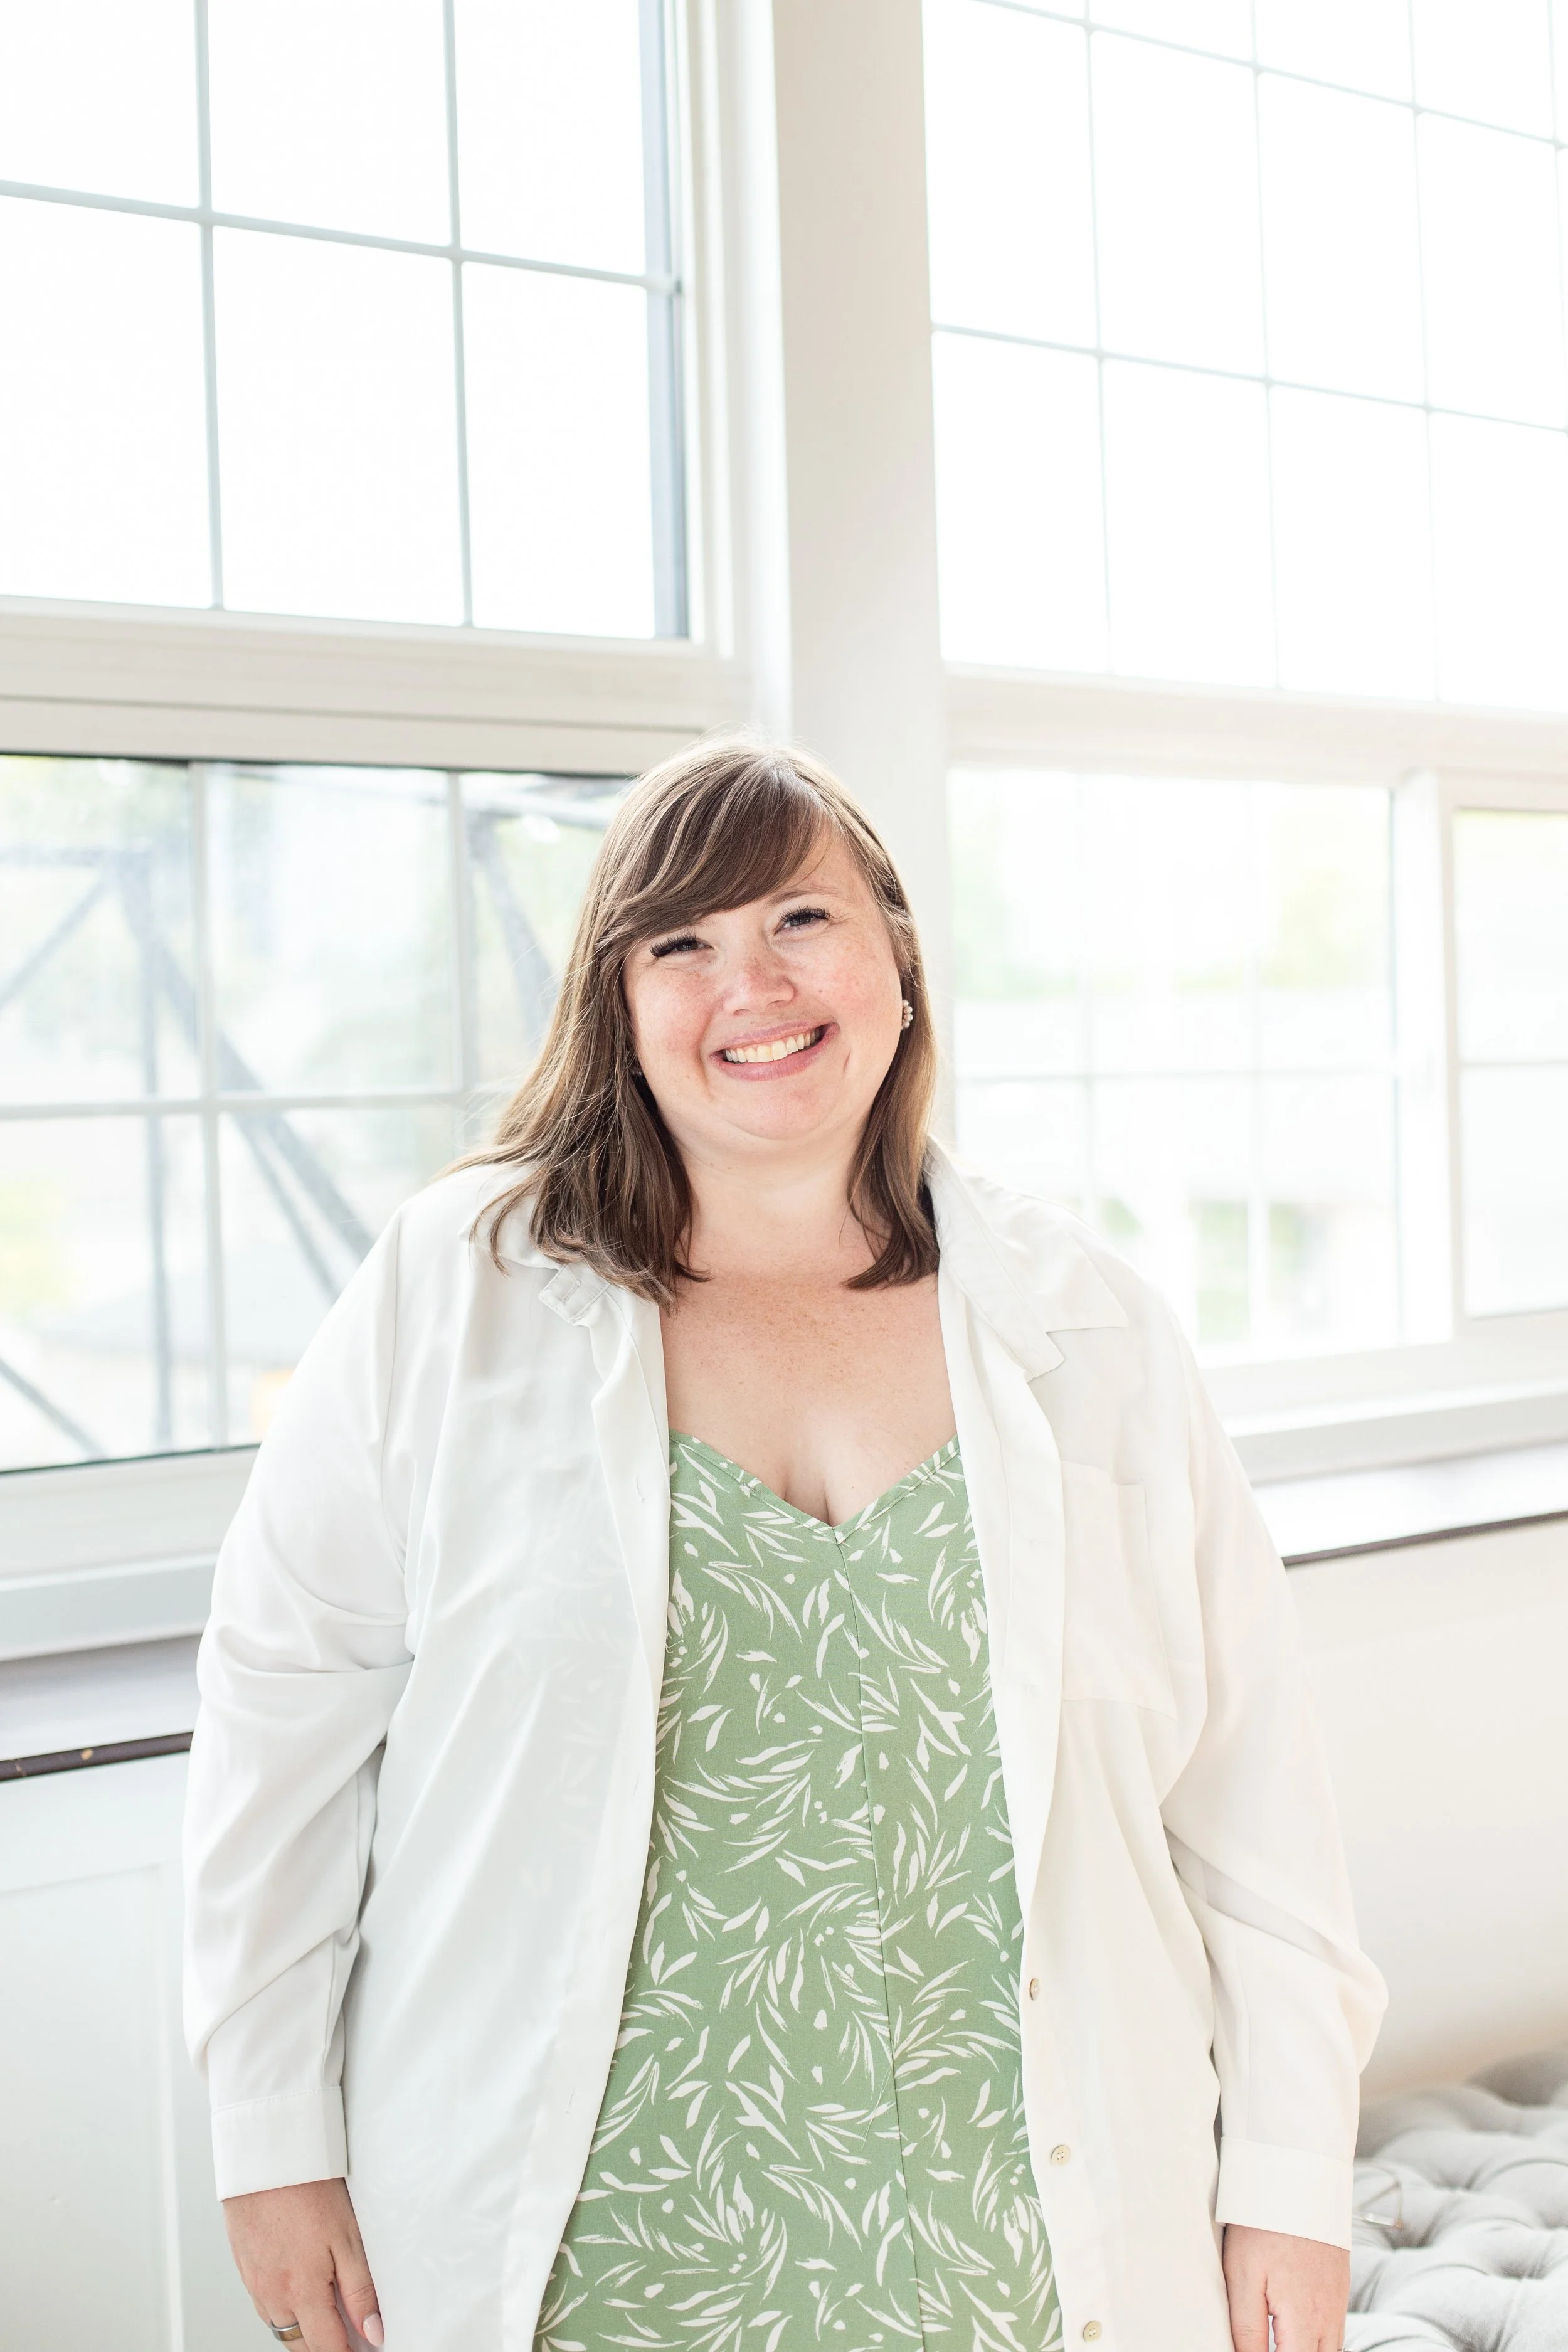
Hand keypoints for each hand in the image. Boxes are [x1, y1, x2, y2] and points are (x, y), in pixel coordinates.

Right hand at [223, 2177, 383, 2351]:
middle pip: (300, 2344)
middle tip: (351, 2335)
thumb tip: (373, 2332)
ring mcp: (254, 2283)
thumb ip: (361, 2291)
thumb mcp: (348, 2237)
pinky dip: (284, 2308)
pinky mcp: (243, 2266)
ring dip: (304, 2329)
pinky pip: (265, 2305)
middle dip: (325, 2347)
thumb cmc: (309, 2187)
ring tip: (330, 2314)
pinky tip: (300, 2290)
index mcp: (300, 2291)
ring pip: (281, 2327)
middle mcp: (272, 2294)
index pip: (326, 2348)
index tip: (364, 2351)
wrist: (265, 2153)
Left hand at [1223, 2223, 1348, 2351]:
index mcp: (1304, 2320)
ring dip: (1305, 2350)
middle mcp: (1328, 2319)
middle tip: (1267, 2341)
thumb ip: (1247, 2331)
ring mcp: (1338, 2305)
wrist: (1296, 2181)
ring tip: (1278, 2337)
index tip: (1254, 2349)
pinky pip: (1334, 2333)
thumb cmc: (1263, 2227)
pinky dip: (1316, 2342)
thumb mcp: (1242, 2277)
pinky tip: (1294, 2332)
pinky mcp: (1339, 2292)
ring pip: (1330, 2351)